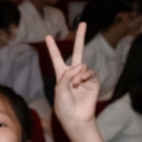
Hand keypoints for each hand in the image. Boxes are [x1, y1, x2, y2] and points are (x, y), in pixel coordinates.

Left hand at [44, 22, 100, 138]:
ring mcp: (84, 77)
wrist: (76, 118)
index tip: (48, 36)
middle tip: (83, 23)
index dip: (52, 48)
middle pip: (77, 52)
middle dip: (80, 38)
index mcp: (61, 75)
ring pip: (82, 65)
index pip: (57, 58)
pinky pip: (90, 72)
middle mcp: (73, 74)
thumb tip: (80, 65)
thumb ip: (67, 76)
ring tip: (75, 84)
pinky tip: (81, 82)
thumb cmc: (64, 107)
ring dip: (78, 73)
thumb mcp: (60, 90)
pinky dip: (85, 76)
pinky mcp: (93, 82)